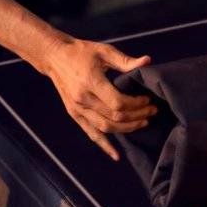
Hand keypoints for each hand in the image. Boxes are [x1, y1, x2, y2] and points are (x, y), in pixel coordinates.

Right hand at [44, 38, 156, 159]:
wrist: (55, 57)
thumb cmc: (82, 52)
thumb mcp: (104, 51)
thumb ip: (125, 61)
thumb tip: (147, 61)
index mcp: (90, 82)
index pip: (117, 102)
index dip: (136, 105)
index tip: (147, 100)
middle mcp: (83, 99)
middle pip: (114, 117)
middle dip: (136, 117)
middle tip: (152, 111)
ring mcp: (77, 109)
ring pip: (105, 128)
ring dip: (126, 129)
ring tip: (143, 123)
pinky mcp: (74, 115)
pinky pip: (91, 134)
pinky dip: (104, 146)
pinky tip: (116, 155)